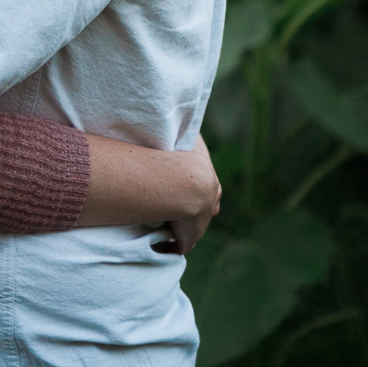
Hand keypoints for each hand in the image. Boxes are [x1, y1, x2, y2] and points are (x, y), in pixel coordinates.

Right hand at [152, 136, 220, 256]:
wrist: (187, 181)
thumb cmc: (184, 154)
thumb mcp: (190, 136)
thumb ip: (189, 131)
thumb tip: (186, 119)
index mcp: (210, 182)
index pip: (209, 191)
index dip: (197, 191)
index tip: (185, 192)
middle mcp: (209, 204)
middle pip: (205, 212)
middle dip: (195, 212)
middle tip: (177, 211)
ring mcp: (200, 223)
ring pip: (192, 229)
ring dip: (180, 229)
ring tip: (163, 227)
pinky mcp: (189, 238)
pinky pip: (179, 246)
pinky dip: (168, 247)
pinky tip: (157, 245)